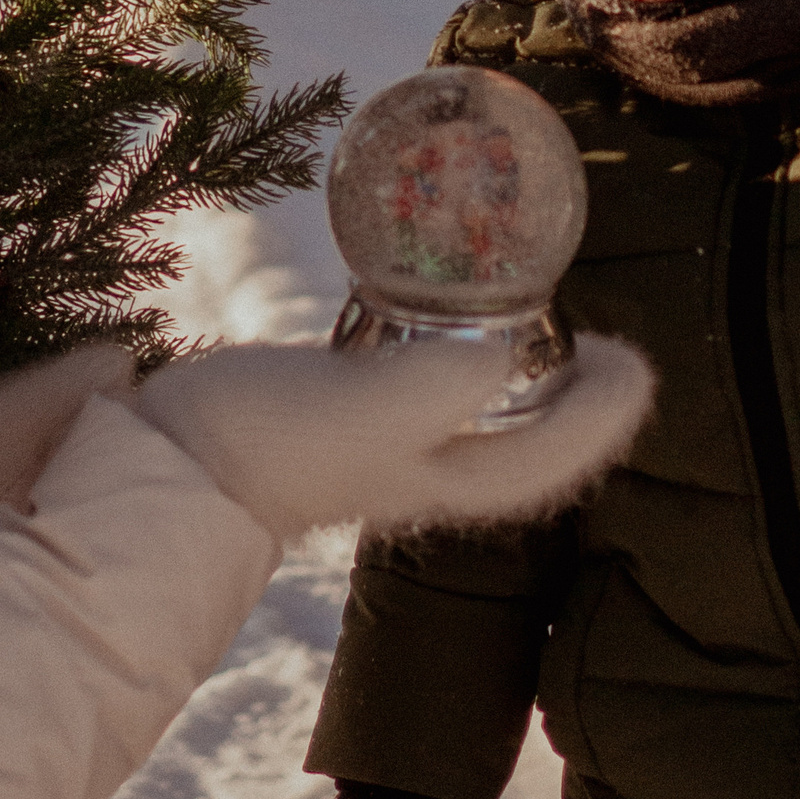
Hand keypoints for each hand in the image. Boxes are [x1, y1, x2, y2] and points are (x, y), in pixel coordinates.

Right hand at [132, 332, 652, 539]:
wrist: (170, 458)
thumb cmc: (270, 438)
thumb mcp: (365, 408)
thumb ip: (440, 382)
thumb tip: (505, 353)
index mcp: (442, 479)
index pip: (552, 459)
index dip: (605, 414)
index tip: (628, 353)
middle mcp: (424, 471)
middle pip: (527, 446)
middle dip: (575, 400)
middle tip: (601, 338)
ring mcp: (382, 446)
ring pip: (482, 420)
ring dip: (524, 378)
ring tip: (542, 325)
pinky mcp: (342, 415)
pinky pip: (430, 388)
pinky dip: (459, 355)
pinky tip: (443, 319)